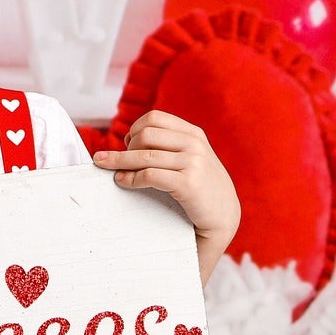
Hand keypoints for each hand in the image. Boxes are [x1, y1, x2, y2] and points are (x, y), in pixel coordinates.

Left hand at [93, 109, 240, 246]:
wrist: (224, 216)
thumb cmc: (202, 188)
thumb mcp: (192, 158)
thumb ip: (170, 146)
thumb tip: (128, 142)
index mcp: (193, 134)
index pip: (154, 118)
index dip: (134, 129)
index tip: (126, 144)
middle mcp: (194, 144)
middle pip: (145, 135)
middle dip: (126, 149)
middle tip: (119, 163)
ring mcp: (193, 163)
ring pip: (144, 155)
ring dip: (121, 164)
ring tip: (111, 171)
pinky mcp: (188, 184)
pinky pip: (149, 175)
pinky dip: (131, 178)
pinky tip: (124, 182)